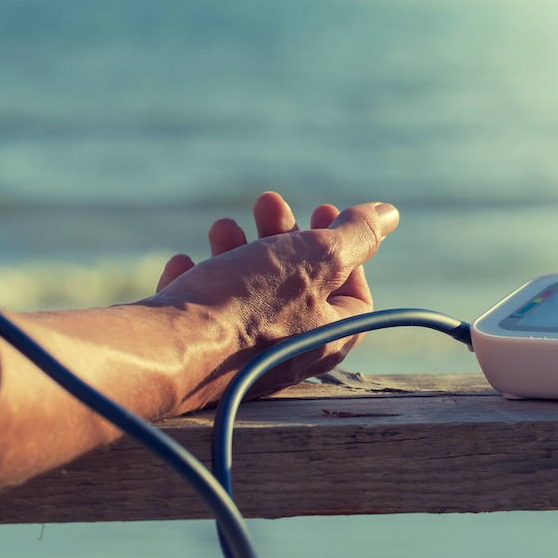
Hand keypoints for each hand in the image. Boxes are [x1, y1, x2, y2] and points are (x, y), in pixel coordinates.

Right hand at [147, 192, 398, 406]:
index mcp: (326, 338)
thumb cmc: (246, 305)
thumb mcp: (316, 258)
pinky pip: (202, 311)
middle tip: (267, 202)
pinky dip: (197, 281)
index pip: (354, 295)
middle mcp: (286, 354)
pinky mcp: (195, 352)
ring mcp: (238, 355)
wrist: (168, 350)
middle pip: (297, 287)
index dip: (345, 251)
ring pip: (246, 293)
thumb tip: (388, 215)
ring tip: (221, 227)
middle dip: (283, 236)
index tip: (321, 214)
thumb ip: (356, 235)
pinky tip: (183, 263)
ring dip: (236, 250)